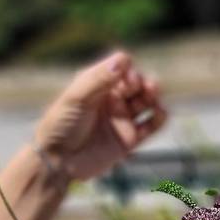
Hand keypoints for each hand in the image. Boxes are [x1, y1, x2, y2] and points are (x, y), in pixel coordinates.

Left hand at [33, 50, 166, 180]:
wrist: (58, 162)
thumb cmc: (60, 126)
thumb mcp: (76, 98)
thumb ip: (99, 78)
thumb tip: (125, 58)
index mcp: (96, 86)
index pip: (120, 69)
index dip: (128, 70)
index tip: (128, 78)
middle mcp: (110, 101)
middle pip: (135, 84)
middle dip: (143, 82)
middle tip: (147, 86)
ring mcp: (120, 120)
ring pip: (145, 103)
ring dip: (153, 97)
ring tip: (153, 95)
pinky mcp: (128, 140)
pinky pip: (150, 126)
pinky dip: (159, 118)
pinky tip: (161, 112)